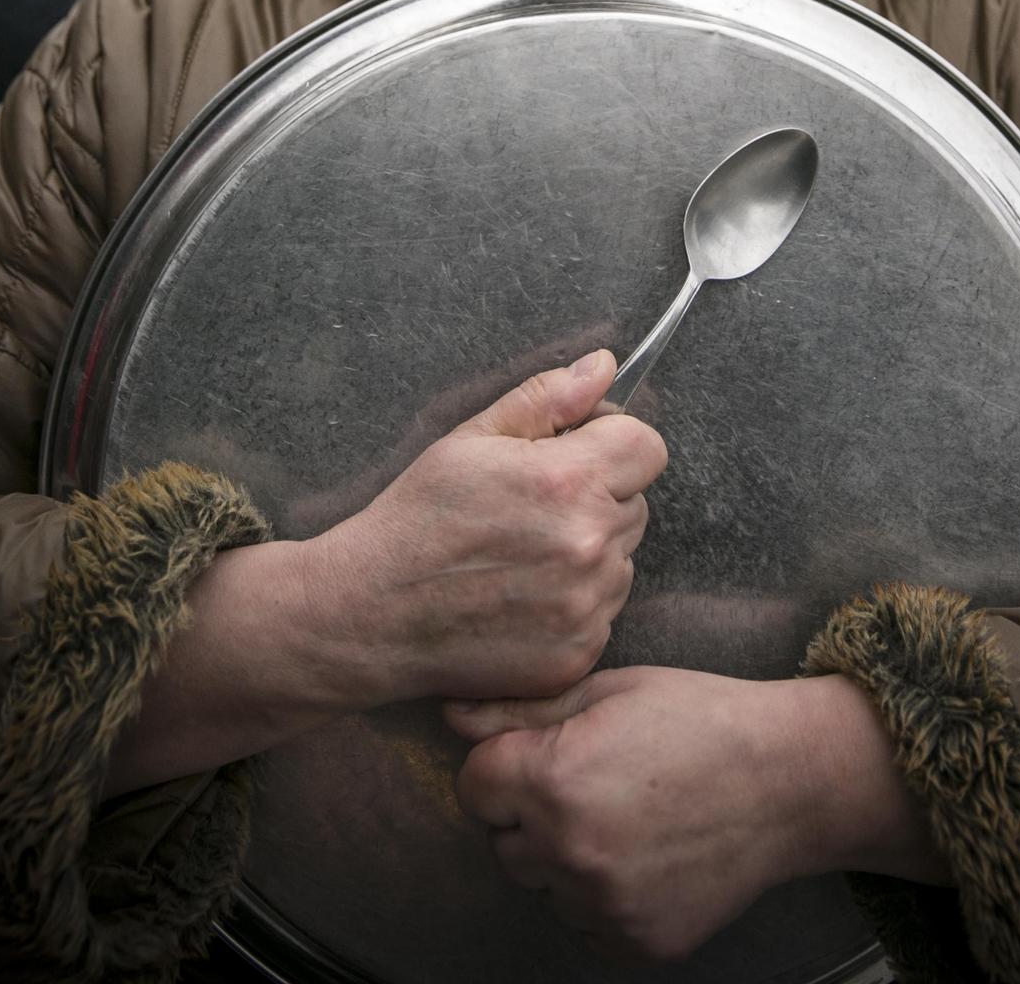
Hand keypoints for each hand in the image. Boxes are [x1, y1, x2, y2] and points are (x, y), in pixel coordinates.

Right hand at [297, 350, 666, 709]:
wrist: (371, 613)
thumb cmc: (418, 518)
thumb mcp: (472, 438)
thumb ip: (547, 399)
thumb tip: (603, 366)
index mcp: (567, 481)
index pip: (648, 447)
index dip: (614, 443)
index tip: (578, 453)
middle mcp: (588, 545)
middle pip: (636, 502)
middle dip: (598, 496)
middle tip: (533, 508)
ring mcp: (586, 606)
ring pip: (622, 559)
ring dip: (591, 552)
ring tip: (522, 555)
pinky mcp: (578, 654)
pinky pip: (604, 611)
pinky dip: (575, 602)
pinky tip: (522, 597)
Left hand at [448, 667, 948, 961]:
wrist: (786, 782)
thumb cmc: (697, 717)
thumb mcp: (609, 691)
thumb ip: (522, 709)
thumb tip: (450, 714)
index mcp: (555, 780)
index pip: (473, 785)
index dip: (503, 762)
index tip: (542, 750)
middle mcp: (571, 853)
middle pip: (502, 840)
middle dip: (529, 810)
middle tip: (591, 778)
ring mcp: (603, 907)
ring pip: (542, 885)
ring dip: (562, 856)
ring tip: (623, 813)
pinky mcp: (635, 943)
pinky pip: (584, 923)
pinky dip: (601, 896)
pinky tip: (645, 853)